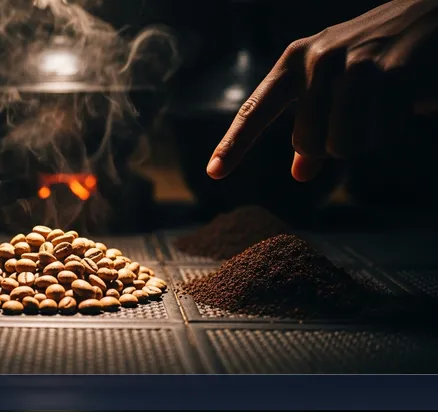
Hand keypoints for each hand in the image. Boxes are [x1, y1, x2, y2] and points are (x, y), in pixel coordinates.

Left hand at [206, 0, 437, 181]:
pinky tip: (400, 101)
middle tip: (356, 114)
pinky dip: (391, 130)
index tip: (213, 173)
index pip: (255, 111)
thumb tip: (300, 175)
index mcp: (293, 62)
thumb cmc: (372, 58)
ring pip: (342, 146)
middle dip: (332, 143)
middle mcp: (316, 61)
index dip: (233, 144)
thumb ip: (310, 125)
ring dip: (363, 140)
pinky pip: (379, 137)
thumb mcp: (331, 83)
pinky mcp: (391, 75)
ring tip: (377, 108)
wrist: (427, 18)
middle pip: (307, 144)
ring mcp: (353, 66)